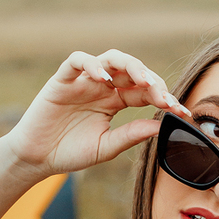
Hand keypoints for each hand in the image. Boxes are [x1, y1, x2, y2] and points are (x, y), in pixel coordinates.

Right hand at [3, 49, 190, 176]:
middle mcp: (103, 87)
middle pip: (133, 71)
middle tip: (164, 97)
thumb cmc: (71, 152)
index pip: (145, 92)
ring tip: (143, 81)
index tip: (180, 111)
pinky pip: (77, 61)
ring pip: (110, 59)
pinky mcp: (62, 79)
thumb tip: (161, 125)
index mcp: (115, 101)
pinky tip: (103, 79)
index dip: (164, 98)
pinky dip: (91, 64)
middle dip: (152, 81)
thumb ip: (131, 134)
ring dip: (130, 66)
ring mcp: (83, 80)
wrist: (38, 159)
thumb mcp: (106, 147)